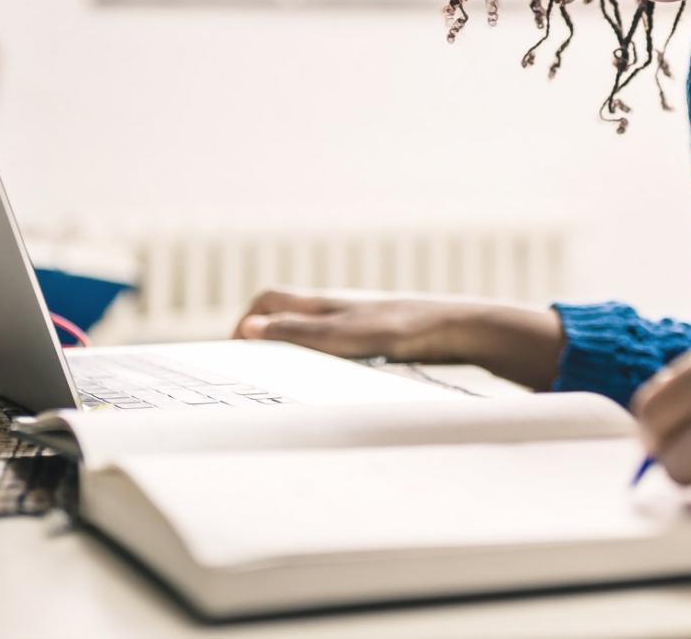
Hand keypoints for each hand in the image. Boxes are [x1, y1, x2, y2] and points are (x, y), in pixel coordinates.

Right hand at [233, 289, 564, 391]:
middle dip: (264, 341)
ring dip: (292, 355)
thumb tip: (246, 330)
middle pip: (286, 318)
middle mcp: (335, 309)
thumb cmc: (402, 328)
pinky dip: (319, 365)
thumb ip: (298, 335)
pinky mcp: (374, 341)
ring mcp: (355, 324)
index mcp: (322, 304)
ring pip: (310, 335)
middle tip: (253, 375)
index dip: (245, 323)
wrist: (456, 330)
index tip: (233, 354)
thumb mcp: (344, 336)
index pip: (268, 301)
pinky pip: (334, 350)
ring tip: (283, 388)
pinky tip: (327, 388)